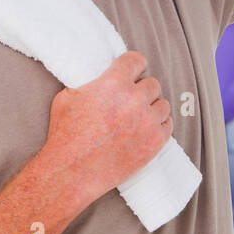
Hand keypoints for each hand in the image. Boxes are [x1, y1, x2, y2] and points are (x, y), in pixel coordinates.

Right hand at [38, 52, 173, 208]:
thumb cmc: (65, 136)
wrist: (72, 173)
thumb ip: (91, 83)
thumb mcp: (67, 97)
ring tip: (138, 117)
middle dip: (141, 90)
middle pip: (152, 84)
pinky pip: (168, 125)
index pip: (136, 60)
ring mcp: (147, 122)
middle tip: (130, 101)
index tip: (134, 71)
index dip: (135, 65)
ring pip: (163, 104)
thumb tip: (101, 78)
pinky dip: (158, 126)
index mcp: (113, 83)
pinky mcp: (155, 142)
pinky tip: (145, 129)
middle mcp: (134, 99)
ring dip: (152, 108)